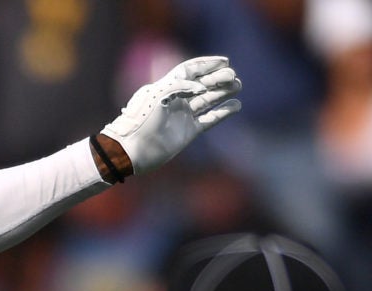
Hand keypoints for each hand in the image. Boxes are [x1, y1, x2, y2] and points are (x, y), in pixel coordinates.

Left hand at [103, 55, 242, 175]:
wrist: (133, 149)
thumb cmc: (142, 119)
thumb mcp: (159, 95)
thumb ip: (182, 85)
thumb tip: (202, 87)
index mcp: (167, 87)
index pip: (190, 70)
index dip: (207, 64)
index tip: (225, 61)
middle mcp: (177, 100)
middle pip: (202, 84)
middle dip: (218, 78)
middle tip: (233, 77)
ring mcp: (183, 115)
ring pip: (208, 100)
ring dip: (223, 92)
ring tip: (237, 86)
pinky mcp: (189, 131)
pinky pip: (210, 119)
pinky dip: (223, 112)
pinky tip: (236, 105)